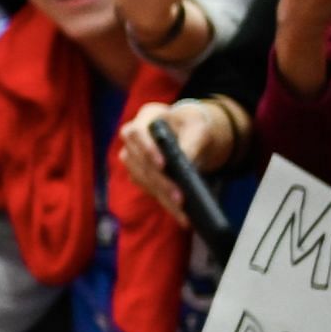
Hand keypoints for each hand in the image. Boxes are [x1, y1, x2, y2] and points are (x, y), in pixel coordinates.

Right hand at [117, 99, 236, 223]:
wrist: (188, 134)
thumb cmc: (192, 125)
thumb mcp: (198, 128)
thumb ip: (191, 141)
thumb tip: (185, 163)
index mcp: (146, 117)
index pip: (136, 133)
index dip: (147, 149)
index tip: (163, 165)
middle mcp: (132, 138)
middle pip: (138, 161)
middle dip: (160, 182)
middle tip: (180, 198)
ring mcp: (132, 157)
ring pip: (142, 180)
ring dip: (162, 196)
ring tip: (183, 211)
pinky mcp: (138, 174)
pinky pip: (149, 190)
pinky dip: (164, 202)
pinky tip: (180, 214)